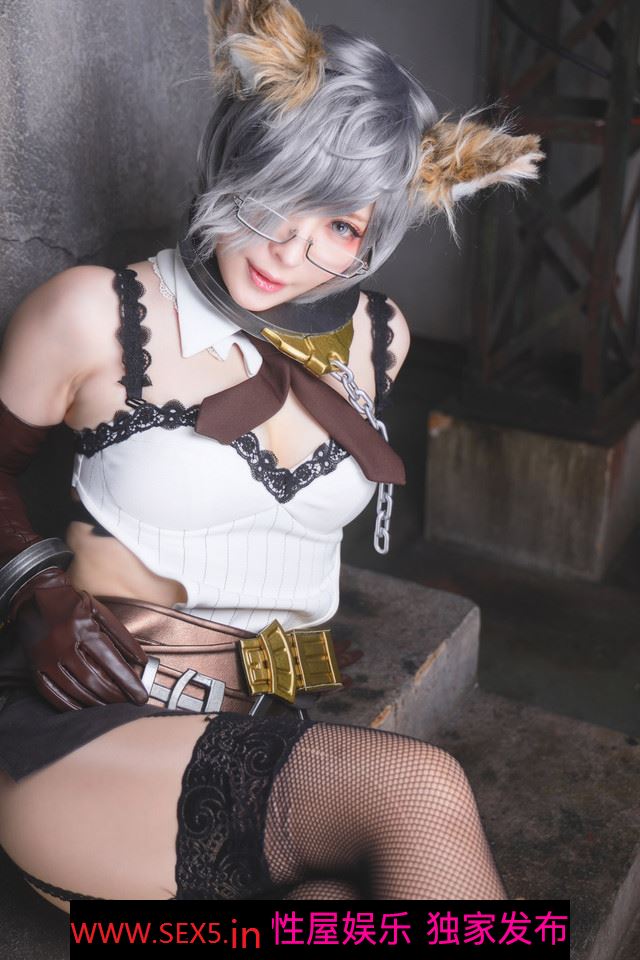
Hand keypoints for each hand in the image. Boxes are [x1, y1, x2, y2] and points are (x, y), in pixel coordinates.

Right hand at [9, 567, 148, 710]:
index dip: (128, 681)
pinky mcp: (35, 667)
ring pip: (75, 689)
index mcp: (82, 628)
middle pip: (94, 679)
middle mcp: (63, 644)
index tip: (141, 696)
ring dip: (97, 703)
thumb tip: (141, 661)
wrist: (34, 594)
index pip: (110, 661)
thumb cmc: (72, 603)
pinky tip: (85, 709)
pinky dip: (70, 705)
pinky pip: (52, 693)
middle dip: (115, 695)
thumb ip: (121, 636)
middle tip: (129, 703)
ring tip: (112, 707)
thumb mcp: (99, 612)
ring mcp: (47, 657)